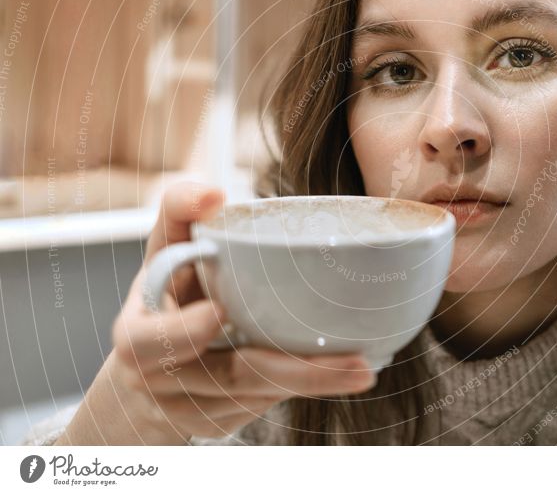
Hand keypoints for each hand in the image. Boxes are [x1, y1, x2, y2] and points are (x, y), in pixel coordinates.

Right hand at [60, 183, 375, 444]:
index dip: (181, 334)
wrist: (151, 367)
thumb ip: (181, 212)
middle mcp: (159, 380)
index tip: (220, 313)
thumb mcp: (164, 250)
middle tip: (352, 364)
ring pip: (256, 397)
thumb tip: (214, 194)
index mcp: (137, 334)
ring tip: (360, 369)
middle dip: (290, 372)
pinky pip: (264, 406)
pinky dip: (301, 388)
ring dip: (310, 384)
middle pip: (226, 379)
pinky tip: (341, 375)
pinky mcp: (219, 422)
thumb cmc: (168, 293)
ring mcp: (190, 408)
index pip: (146, 342)